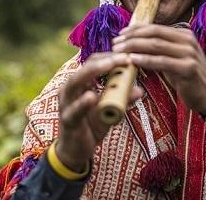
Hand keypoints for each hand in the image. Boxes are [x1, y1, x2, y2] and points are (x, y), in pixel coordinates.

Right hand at [56, 52, 142, 171]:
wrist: (75, 150)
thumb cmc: (91, 125)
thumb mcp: (110, 110)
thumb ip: (123, 100)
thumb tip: (139, 90)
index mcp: (81, 83)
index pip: (94, 62)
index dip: (111, 57)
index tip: (129, 55)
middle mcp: (70, 89)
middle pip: (85, 68)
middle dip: (104, 60)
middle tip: (124, 57)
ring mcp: (66, 104)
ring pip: (75, 83)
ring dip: (92, 72)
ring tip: (110, 65)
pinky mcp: (67, 120)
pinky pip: (74, 111)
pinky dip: (82, 104)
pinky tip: (91, 97)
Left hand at [112, 25, 205, 115]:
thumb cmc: (188, 79)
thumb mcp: (173, 60)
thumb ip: (159, 51)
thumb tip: (135, 45)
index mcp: (184, 35)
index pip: (155, 27)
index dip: (136, 29)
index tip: (120, 34)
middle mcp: (188, 40)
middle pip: (154, 34)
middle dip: (131, 37)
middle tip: (115, 43)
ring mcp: (189, 53)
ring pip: (156, 45)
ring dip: (134, 47)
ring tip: (119, 51)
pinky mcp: (188, 68)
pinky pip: (162, 62)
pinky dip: (145, 60)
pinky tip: (133, 61)